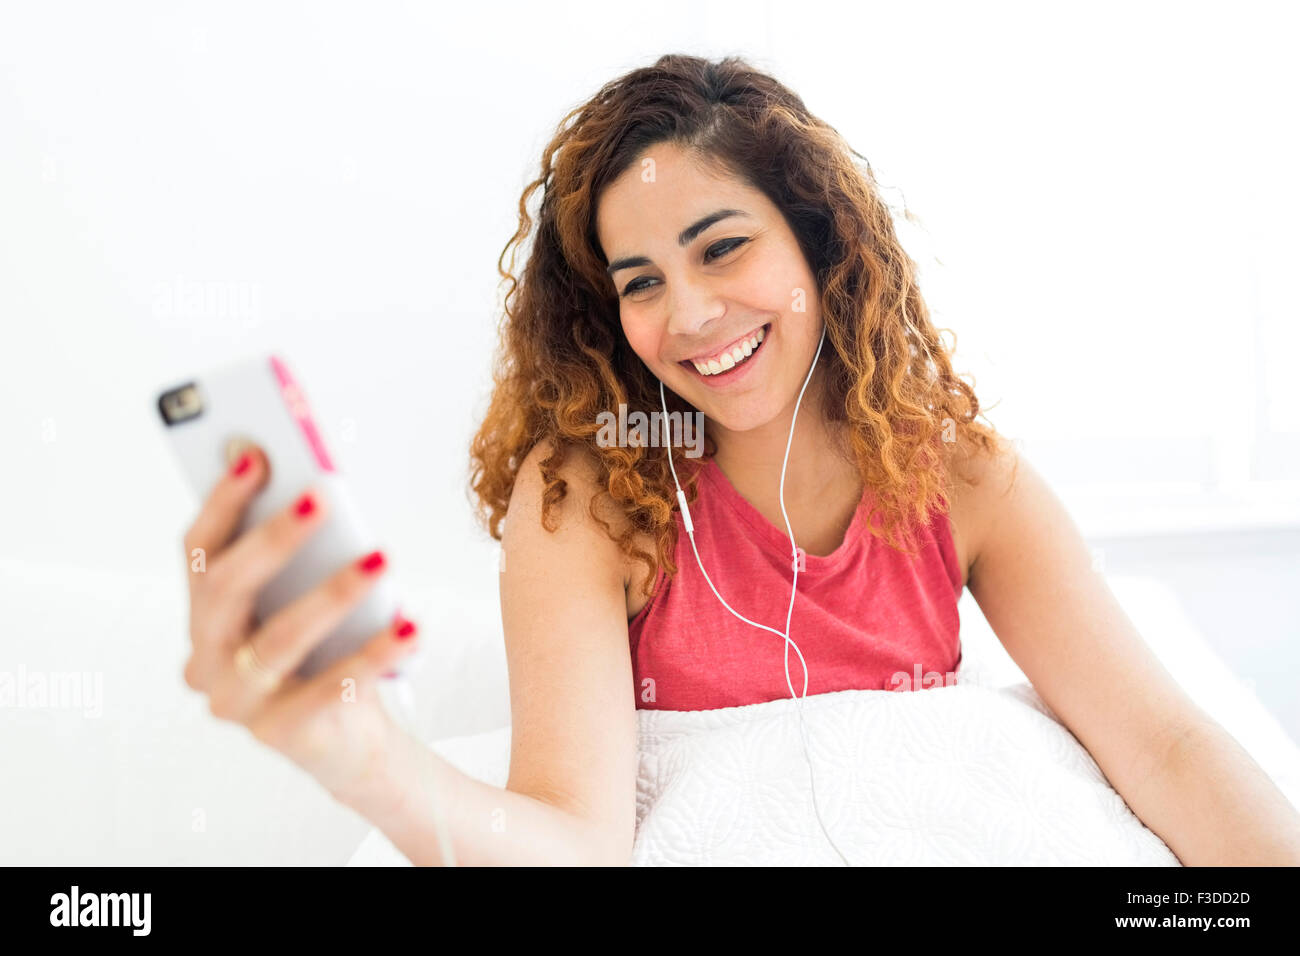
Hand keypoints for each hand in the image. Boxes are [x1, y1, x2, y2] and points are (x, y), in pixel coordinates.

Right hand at [180, 444, 418, 799]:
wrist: (351, 741)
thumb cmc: (327, 652)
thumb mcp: (308, 597)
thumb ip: (303, 553)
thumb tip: (319, 485)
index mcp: (204, 614)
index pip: (198, 551)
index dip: (223, 501)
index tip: (255, 455)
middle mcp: (205, 658)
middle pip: (226, 589)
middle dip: (274, 537)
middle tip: (322, 495)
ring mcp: (238, 701)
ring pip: (279, 639)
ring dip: (332, 592)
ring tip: (382, 557)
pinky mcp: (282, 733)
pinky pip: (331, 685)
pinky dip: (374, 652)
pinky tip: (410, 623)